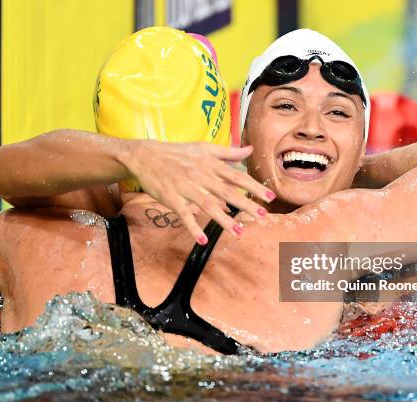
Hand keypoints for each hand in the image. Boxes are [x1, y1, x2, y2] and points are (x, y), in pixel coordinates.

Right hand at [125, 141, 275, 243]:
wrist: (146, 155)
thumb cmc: (177, 152)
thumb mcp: (204, 148)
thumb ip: (228, 152)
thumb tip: (249, 150)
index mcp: (210, 164)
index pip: (237, 176)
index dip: (254, 187)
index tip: (270, 197)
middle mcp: (200, 175)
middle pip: (227, 191)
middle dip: (246, 204)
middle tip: (262, 216)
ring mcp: (185, 188)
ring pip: (208, 205)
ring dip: (224, 220)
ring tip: (240, 233)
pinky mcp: (171, 198)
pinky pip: (184, 214)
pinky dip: (193, 227)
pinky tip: (203, 239)